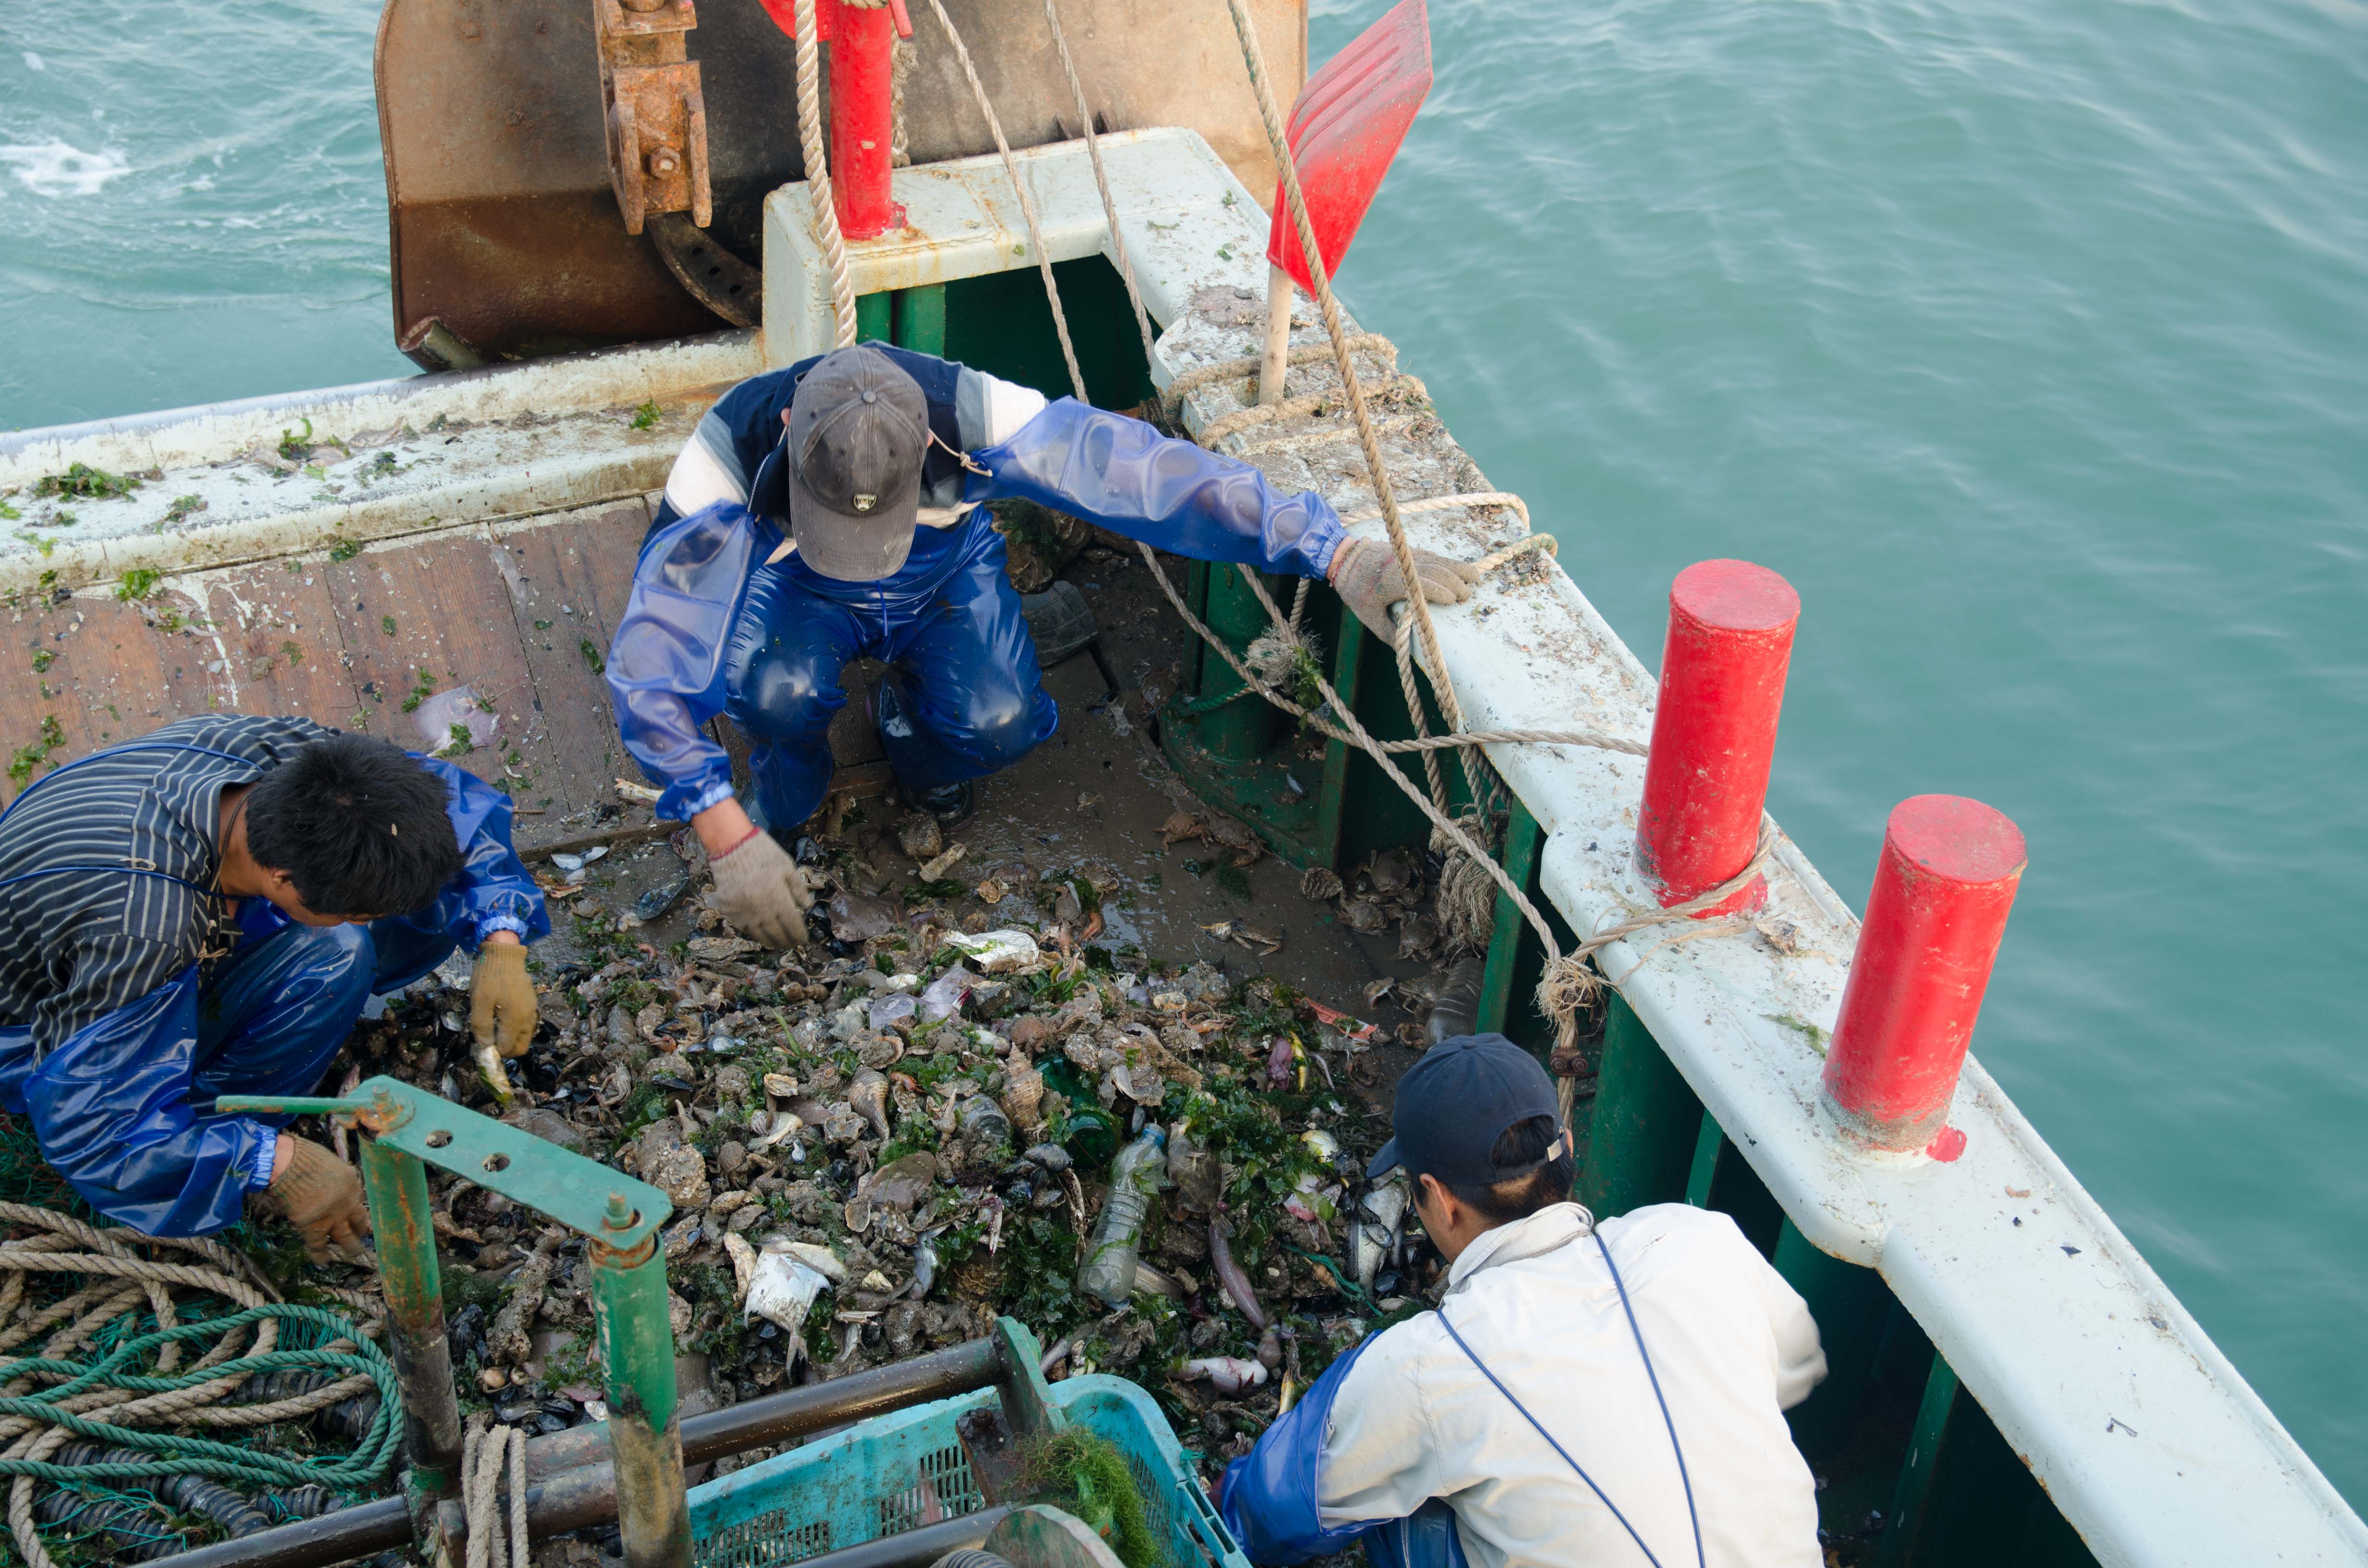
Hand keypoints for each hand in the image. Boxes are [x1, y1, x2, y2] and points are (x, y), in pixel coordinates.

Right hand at [268, 1137, 371, 1263]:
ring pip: (345, 1238)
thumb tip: (339, 1184)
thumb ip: (339, 1179)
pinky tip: (323, 1262)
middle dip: (361, 1232)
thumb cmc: (307, 1158)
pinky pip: (318, 1245)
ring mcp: (331, 1217)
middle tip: (363, 1239)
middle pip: (358, 1223)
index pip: (360, 1205)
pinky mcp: (312, 1226)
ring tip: (355, 1254)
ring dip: (351, 1248)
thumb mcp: (333, 1165)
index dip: (359, 1214)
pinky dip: (320, 1255)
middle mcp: (346, 1205)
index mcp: (353, 1187)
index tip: (362, 1221)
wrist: (289, 1165)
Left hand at [470, 936, 537, 1059]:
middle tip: (490, 1042)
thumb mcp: (479, 1002)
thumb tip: (486, 1046)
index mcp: (516, 1019)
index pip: (508, 1048)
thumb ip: (482, 1027)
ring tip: (494, 1030)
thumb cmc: (490, 978)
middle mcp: (528, 1018)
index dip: (494, 1052)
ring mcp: (532, 1010)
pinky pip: (526, 1025)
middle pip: (521, 1047)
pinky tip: (502, 1019)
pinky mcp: (531, 1003)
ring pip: (525, 1037)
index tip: (482, 1046)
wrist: (505, 954)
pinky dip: (515, 1029)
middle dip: (506, 1050)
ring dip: (511, 1040)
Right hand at [706, 824, 812, 947]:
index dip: (799, 935)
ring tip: (778, 944)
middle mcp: (761, 911)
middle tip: (792, 944)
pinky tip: (760, 933)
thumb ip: (798, 890)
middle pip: (777, 934)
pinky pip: (743, 928)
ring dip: (771, 942)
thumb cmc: (763, 854)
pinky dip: (754, 933)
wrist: (731, 846)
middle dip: (787, 942)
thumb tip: (807, 908)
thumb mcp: (787, 867)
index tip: (803, 939)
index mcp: (778, 900)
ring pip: (760, 935)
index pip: (792, 926)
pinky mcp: (729, 912)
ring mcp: (743, 913)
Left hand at [1326, 539, 1482, 639]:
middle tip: (1465, 598)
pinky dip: (1451, 563)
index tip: (1452, 602)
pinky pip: (1436, 556)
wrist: (1345, 559)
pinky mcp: (1412, 551)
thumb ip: (1388, 633)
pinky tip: (1462, 570)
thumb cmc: (1357, 590)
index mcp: (1394, 582)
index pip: (1423, 585)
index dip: (1440, 592)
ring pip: (1440, 561)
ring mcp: (1409, 556)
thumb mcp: (1368, 617)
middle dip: (1455, 584)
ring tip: (1475, 580)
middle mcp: (1405, 565)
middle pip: (1437, 572)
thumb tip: (1408, 650)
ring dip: (1459, 570)